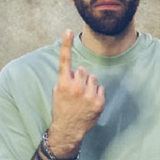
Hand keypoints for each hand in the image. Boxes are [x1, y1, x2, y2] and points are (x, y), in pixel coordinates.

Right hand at [48, 29, 104, 156]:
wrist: (68, 129)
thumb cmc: (62, 108)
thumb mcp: (58, 92)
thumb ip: (66, 79)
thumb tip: (75, 70)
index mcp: (63, 83)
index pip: (65, 61)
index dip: (66, 45)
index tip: (68, 31)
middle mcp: (76, 87)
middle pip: (84, 69)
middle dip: (81, 76)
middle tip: (77, 89)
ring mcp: (89, 95)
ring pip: (94, 78)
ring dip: (90, 84)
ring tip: (83, 97)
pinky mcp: (99, 102)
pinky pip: (101, 88)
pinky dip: (97, 94)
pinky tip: (90, 103)